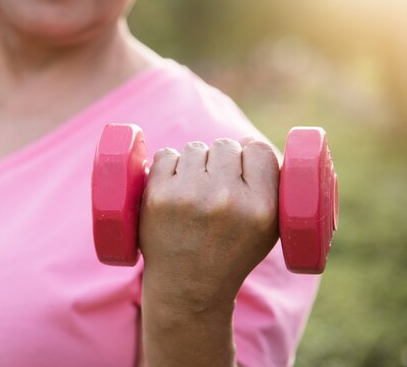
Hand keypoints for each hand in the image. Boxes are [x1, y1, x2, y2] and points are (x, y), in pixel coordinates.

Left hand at [139, 138, 279, 316]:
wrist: (187, 287)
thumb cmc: (230, 253)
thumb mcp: (268, 229)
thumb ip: (268, 185)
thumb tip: (245, 139)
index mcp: (261, 207)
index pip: (258, 149)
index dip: (249, 156)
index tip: (241, 171)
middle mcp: (226, 198)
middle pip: (225, 145)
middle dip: (220, 161)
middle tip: (214, 187)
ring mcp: (188, 195)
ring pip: (195, 148)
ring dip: (194, 164)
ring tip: (194, 192)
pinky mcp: (157, 195)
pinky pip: (166, 155)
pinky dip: (168, 167)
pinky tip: (173, 189)